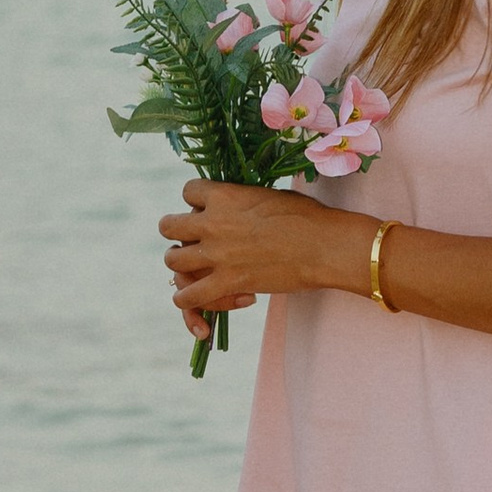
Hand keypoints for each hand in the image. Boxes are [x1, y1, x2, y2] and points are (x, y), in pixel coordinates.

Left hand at [159, 179, 354, 327]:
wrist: (322, 246)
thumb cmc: (305, 216)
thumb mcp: (267, 194)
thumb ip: (241, 200)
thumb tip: (236, 205)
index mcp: (224, 195)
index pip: (188, 191)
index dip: (195, 200)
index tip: (205, 208)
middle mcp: (212, 222)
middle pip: (168, 226)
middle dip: (176, 231)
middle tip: (188, 239)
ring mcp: (216, 255)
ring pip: (173, 261)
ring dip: (179, 264)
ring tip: (189, 267)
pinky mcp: (226, 283)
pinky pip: (188, 296)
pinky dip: (186, 300)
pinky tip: (191, 298)